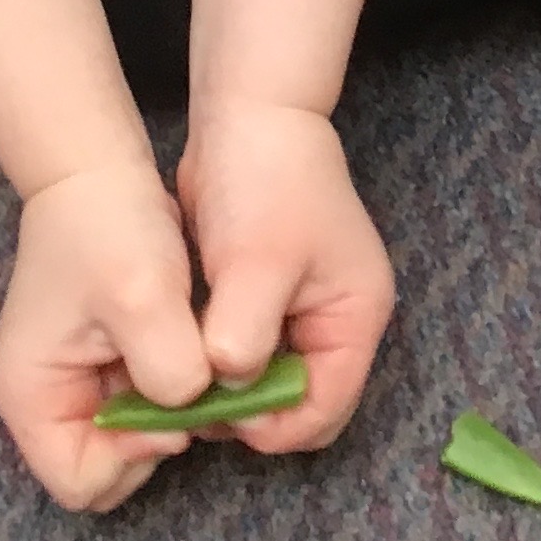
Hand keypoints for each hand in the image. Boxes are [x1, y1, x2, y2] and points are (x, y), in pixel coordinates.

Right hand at [0, 161, 213, 513]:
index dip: (133, 457)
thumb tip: (191, 410)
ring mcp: (69, 385)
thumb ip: (169, 369)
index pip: (80, 484)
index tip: (170, 400)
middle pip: (104, 473)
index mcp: (31, 397)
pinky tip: (185, 349)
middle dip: (153, 441)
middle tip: (190, 384)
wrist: (99, 169)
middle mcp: (42, 401)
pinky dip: (167, 390)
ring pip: (126, 442)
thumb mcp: (145, 296)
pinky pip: (137, 407)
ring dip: (166, 414)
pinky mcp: (96, 366)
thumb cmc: (109, 227)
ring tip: (192, 360)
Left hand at [174, 100, 393, 457]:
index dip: (271, 426)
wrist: (248, 114)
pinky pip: (251, 351)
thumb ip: (247, 334)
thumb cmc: (264, 185)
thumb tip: (227, 385)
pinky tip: (186, 351)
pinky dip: (221, 360)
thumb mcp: (255, 263)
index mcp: (355, 317)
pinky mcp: (270, 295)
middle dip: (251, 412)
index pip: (324, 411)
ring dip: (231, 388)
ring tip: (184, 378)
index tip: (215, 414)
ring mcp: (305, 308)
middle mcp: (337, 320)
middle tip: (193, 403)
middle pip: (301, 403)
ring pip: (271, 381)